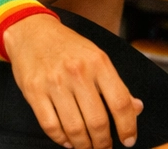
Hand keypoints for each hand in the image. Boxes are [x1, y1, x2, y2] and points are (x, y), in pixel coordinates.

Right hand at [4, 14, 142, 148]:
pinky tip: (67, 140)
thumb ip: (116, 84)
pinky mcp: (34, 90)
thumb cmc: (67, 46)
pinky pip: (51, 126)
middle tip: (104, 147)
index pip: (120, 103)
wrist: (31, 29)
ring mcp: (53, 81)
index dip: (128, 127)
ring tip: (87, 146)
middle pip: (97, 122)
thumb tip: (136, 108)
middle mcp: (77, 71)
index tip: (128, 140)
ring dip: (84, 145)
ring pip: (75, 129)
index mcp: (97, 61)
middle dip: (103, 143)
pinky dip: (61, 140)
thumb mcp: (96, 57)